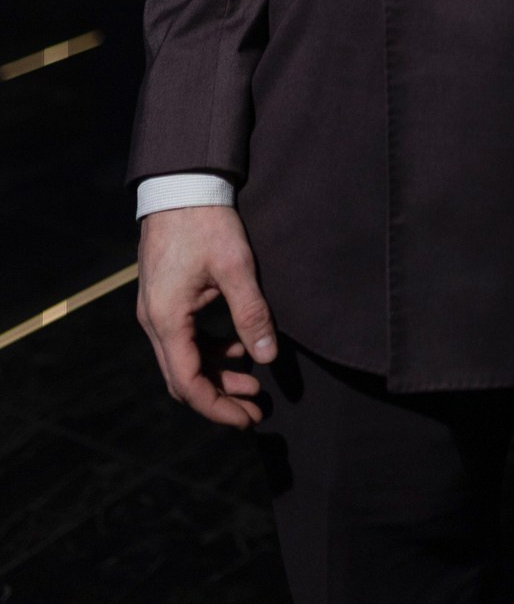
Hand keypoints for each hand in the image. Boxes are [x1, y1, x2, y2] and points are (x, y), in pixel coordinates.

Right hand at [137, 207, 276, 428]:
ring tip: (254, 382)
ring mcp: (155, 310)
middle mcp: (153, 321)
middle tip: (256, 409)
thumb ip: (251, 314)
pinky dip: (210, 350)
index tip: (248, 418)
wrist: (181, 184)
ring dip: (217, 374)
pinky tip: (238, 349)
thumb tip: (269, 358)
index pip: (188, 383)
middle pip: (183, 377)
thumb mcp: (235, 267)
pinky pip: (185, 338)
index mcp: (166, 320)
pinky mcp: (164, 298)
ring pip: (184, 359)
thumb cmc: (206, 222)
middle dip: (219, 397)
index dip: (218, 407)